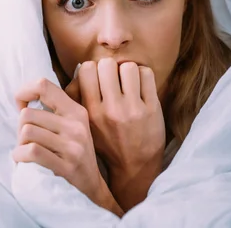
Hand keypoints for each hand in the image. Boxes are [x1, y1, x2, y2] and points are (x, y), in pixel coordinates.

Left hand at [12, 77, 123, 215]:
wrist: (92, 188)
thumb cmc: (74, 155)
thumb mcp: (71, 127)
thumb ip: (53, 111)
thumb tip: (23, 98)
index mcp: (76, 111)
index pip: (43, 85)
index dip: (24, 92)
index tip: (22, 106)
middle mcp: (76, 125)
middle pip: (27, 114)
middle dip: (20, 129)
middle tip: (27, 140)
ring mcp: (73, 145)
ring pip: (27, 132)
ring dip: (20, 144)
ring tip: (27, 151)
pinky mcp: (67, 166)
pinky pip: (32, 151)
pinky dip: (20, 156)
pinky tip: (24, 160)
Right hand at [78, 59, 165, 208]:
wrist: (135, 166)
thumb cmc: (108, 142)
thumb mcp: (86, 125)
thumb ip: (77, 100)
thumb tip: (79, 69)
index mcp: (90, 112)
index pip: (86, 69)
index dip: (93, 69)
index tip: (98, 78)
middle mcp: (110, 110)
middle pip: (106, 64)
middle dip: (110, 68)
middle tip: (114, 79)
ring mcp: (132, 109)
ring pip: (127, 67)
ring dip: (128, 71)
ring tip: (128, 83)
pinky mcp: (152, 108)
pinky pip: (146, 74)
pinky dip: (143, 75)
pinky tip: (140, 86)